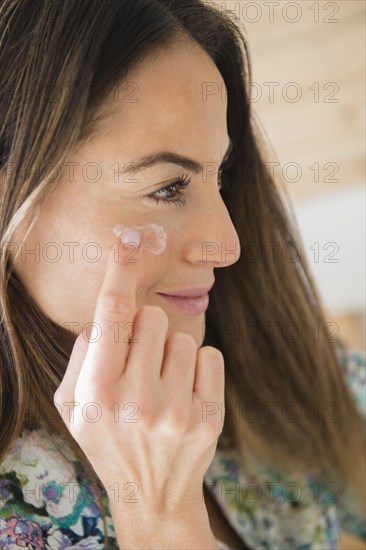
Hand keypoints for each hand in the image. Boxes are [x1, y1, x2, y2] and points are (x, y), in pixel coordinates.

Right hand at [54, 232, 224, 520]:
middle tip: (139, 366)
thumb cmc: (107, 441)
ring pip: (183, 337)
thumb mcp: (73, 407)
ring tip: (160, 388)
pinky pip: (209, 355)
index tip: (131, 236)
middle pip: (152, 318)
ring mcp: (176, 411)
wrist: (153, 496)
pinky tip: (184, 395)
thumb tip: (106, 314)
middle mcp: (136, 402)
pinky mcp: (209, 417)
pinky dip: (197, 368)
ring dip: (170, 353)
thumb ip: (81, 356)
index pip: (111, 315)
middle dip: (145, 332)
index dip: (120, 270)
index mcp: (96, 394)